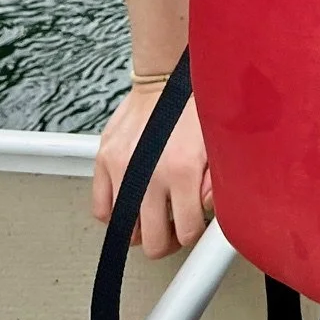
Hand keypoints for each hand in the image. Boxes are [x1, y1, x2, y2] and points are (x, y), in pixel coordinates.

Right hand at [91, 84, 212, 258]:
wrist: (165, 78)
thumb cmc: (194, 107)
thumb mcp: (218, 143)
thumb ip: (216, 181)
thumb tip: (207, 209)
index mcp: (182, 169)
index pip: (186, 232)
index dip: (192, 231)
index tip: (193, 222)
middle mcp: (150, 173)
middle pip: (153, 241)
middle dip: (167, 238)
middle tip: (173, 226)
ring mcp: (122, 168)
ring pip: (125, 231)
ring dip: (141, 228)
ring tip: (154, 213)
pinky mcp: (104, 160)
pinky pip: (101, 209)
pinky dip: (114, 214)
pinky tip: (131, 203)